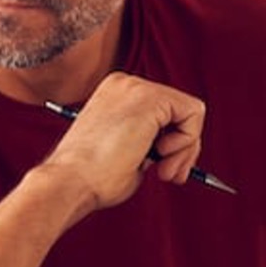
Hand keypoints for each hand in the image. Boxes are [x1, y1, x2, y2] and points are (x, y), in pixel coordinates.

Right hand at [37, 72, 205, 214]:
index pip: (162, 111)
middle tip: (168, 174)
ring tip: (164, 172)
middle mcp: (125, 84)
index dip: (172, 143)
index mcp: (115, 94)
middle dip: (183, 147)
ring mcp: (136, 87)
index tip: (164, 169)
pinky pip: (193, 113)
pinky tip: (162, 155)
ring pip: (190, 112)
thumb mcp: (126, 151)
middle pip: (178, 109)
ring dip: (186, 148)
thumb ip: (149, 142)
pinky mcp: (149, 98)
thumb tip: (178, 146)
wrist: (72, 182)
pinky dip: (187, 141)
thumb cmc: (92, 178)